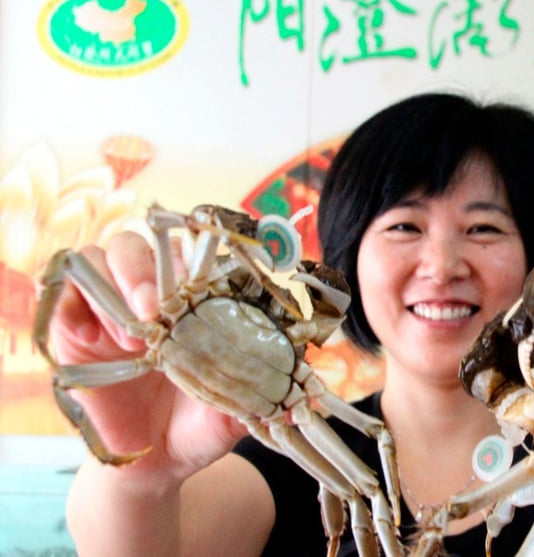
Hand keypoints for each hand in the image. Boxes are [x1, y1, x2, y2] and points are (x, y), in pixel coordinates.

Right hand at [47, 231, 247, 482]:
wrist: (159, 465)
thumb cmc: (201, 424)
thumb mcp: (236, 408)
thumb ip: (259, 389)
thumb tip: (295, 385)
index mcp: (197, 299)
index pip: (192, 251)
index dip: (196, 253)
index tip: (204, 280)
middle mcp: (154, 295)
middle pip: (142, 244)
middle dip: (146, 267)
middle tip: (155, 307)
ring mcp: (112, 309)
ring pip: (100, 258)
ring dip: (115, 283)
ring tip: (133, 331)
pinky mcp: (75, 329)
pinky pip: (62, 293)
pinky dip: (73, 303)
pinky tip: (92, 336)